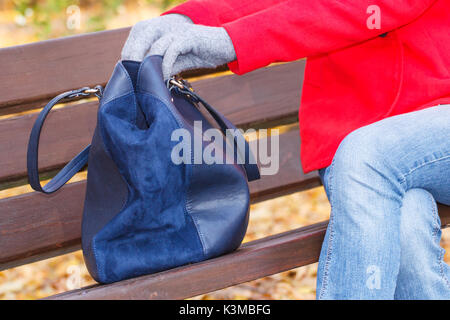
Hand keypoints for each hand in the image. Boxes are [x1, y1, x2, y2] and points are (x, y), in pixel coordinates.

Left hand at [121, 14, 236, 79]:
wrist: (228, 45)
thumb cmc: (204, 53)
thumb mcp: (180, 62)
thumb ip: (165, 66)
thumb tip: (151, 80)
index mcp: (160, 32)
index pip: (136, 42)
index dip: (129, 58)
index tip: (126, 76)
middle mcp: (166, 28)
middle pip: (140, 42)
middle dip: (133, 62)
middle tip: (131, 81)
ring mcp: (176, 31)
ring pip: (154, 47)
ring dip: (148, 65)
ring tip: (145, 81)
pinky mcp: (188, 37)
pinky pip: (172, 50)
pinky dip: (166, 64)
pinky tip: (163, 77)